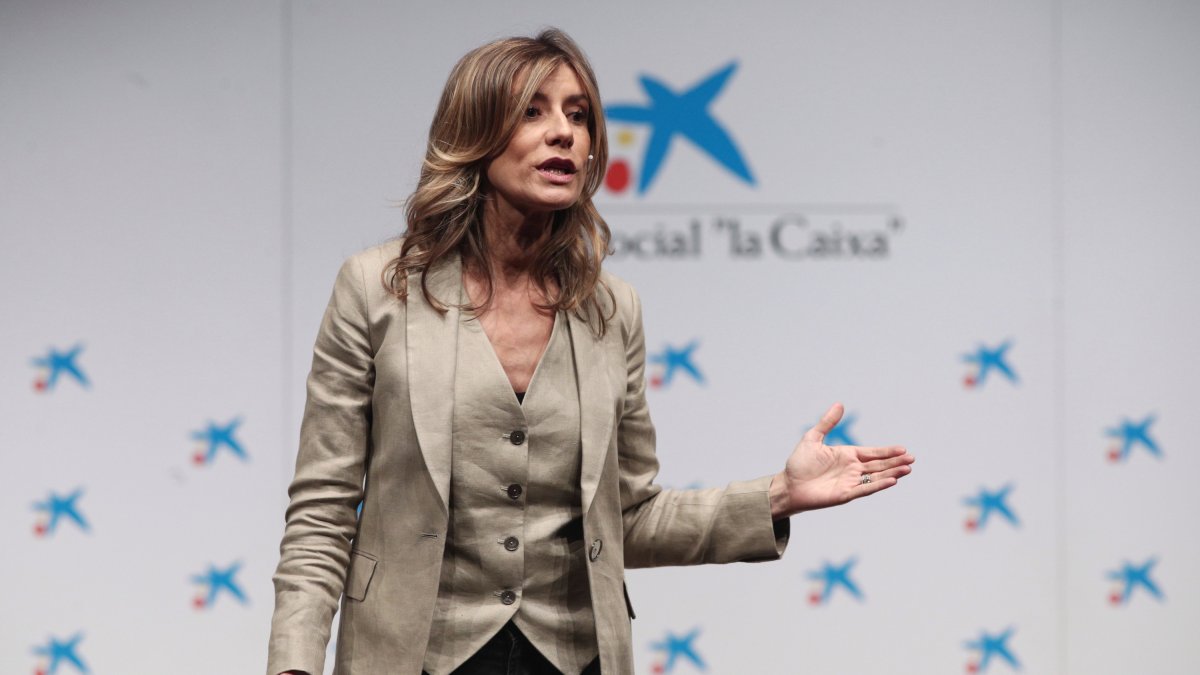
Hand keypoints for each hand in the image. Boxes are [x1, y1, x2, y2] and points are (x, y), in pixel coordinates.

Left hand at [769, 403, 913, 517]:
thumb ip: (827, 422)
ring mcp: (850, 482)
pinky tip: (892, 481)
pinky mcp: (845, 494)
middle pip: (879, 465)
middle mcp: (852, 469)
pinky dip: (878, 485)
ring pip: (876, 477)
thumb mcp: (813, 438)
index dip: (888, 451)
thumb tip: (839, 404)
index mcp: (847, 455)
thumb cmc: (799, 463)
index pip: (872, 453)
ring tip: (907, 469)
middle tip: (912, 459)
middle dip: (895, 462)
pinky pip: (865, 489)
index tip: (903, 449)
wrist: (788, 485)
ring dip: (892, 473)